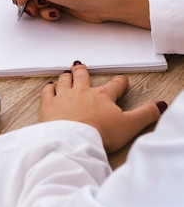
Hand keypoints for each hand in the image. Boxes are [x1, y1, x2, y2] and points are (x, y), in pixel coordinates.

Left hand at [40, 62, 165, 152]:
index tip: (121, 80)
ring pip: (65, 81)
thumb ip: (146, 114)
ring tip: (66, 73)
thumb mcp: (130, 125)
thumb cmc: (100, 133)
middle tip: (80, 66)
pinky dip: (48, 88)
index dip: (119, 82)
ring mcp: (63, 97)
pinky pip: (48, 92)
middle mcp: (82, 92)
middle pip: (83, 78)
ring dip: (66, 77)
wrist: (73, 140)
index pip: (114, 86)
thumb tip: (159, 106)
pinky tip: (49, 86)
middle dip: (82, 72)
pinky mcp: (48, 105)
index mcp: (103, 96)